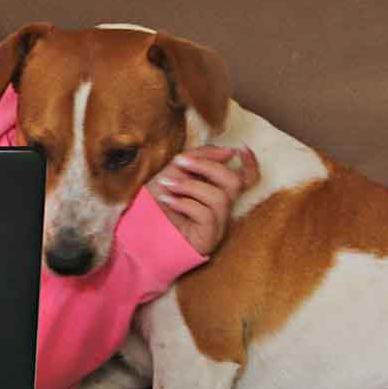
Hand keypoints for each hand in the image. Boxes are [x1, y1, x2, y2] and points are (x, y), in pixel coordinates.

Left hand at [145, 145, 260, 254]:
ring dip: (190, 186)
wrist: (137, 232)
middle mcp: (221, 209)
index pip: (245, 180)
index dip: (250, 164)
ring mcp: (217, 225)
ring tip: (168, 185)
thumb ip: (196, 159)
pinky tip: (168, 201)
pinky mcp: (208, 239)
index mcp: (216, 192)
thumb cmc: (156, 203)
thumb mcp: (173, 173)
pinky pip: (207, 215)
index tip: (238, 149)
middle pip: (234, 182)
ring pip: (220, 198)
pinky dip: (185, 203)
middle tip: (180, 162)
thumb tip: (225, 150)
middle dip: (208, 166)